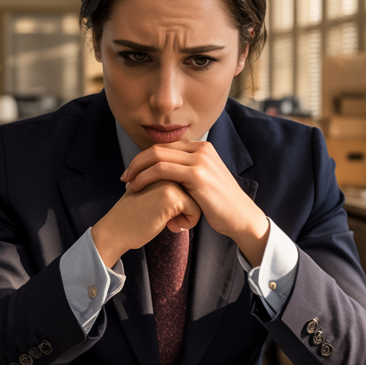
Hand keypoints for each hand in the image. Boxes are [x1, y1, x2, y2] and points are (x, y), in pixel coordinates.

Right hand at [91, 180, 200, 267]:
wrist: (116, 230)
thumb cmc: (136, 216)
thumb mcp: (154, 192)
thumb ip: (172, 184)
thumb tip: (197, 189)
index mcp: (163, 166)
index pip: (191, 184)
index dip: (185, 203)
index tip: (166, 211)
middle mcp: (167, 169)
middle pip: (197, 191)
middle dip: (188, 208)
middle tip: (167, 218)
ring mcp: (169, 180)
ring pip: (198, 200)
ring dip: (188, 216)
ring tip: (168, 221)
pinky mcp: (171, 195)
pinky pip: (196, 211)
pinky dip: (187, 223)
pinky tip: (169, 226)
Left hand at [121, 141, 269, 265]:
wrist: (240, 217)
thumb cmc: (221, 206)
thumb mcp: (204, 182)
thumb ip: (187, 173)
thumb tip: (166, 174)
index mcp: (202, 148)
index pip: (165, 146)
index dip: (145, 158)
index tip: (133, 172)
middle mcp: (201, 149)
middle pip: (158, 148)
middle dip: (137, 162)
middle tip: (125, 177)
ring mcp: (200, 160)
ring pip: (157, 156)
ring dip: (137, 170)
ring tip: (127, 184)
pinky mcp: (197, 174)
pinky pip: (162, 170)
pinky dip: (144, 178)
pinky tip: (136, 189)